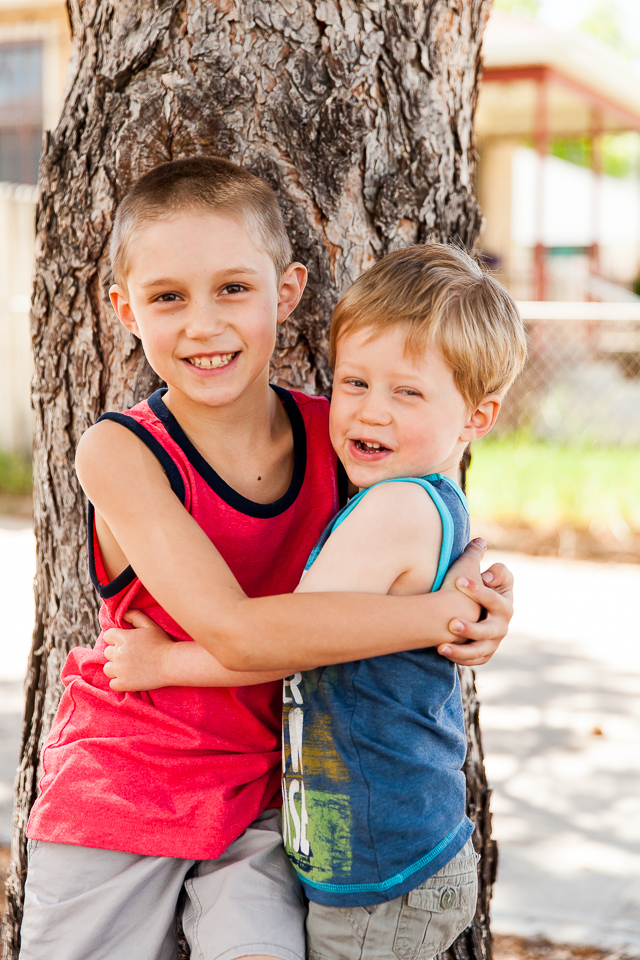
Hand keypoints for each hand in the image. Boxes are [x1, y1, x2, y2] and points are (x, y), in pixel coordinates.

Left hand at [103, 609, 174, 690]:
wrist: (172, 664)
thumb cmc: (162, 642)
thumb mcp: (150, 625)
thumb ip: (135, 616)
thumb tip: (122, 613)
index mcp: (123, 638)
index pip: (108, 636)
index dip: (116, 639)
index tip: (127, 643)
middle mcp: (118, 653)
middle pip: (107, 652)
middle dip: (117, 653)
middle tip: (132, 655)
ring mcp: (120, 670)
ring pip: (108, 668)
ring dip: (116, 668)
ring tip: (130, 667)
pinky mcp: (123, 684)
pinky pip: (112, 684)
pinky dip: (119, 682)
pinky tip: (130, 678)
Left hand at [438, 541, 513, 666]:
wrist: (464, 609)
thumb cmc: (468, 587)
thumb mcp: (472, 569)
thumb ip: (475, 555)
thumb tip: (479, 542)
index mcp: (504, 602)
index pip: (495, 597)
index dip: (479, 589)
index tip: (459, 581)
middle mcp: (502, 623)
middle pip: (490, 628)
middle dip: (471, 626)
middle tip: (451, 623)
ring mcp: (494, 641)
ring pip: (481, 648)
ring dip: (463, 648)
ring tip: (442, 645)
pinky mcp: (483, 653)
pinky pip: (474, 659)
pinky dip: (459, 657)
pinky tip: (441, 650)